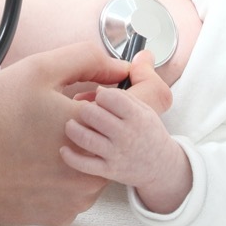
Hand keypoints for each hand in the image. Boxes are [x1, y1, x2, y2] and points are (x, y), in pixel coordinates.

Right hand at [0, 42, 146, 225]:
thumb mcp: (39, 70)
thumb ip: (89, 60)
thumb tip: (121, 67)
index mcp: (94, 130)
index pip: (148, 103)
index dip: (144, 82)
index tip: (132, 72)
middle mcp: (94, 170)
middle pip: (118, 135)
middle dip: (101, 116)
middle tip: (63, 105)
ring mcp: (78, 198)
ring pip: (98, 162)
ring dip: (84, 145)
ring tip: (43, 132)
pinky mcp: (60, 216)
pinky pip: (76, 186)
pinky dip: (65, 170)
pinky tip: (35, 157)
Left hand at [61, 53, 190, 213]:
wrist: (160, 166)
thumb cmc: (149, 130)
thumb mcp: (152, 100)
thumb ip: (142, 76)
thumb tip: (140, 54)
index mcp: (137, 114)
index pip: (111, 96)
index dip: (100, 92)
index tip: (98, 93)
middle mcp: (126, 134)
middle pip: (94, 115)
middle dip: (84, 108)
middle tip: (82, 108)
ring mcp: (116, 153)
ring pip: (85, 138)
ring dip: (73, 128)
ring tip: (71, 124)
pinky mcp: (107, 170)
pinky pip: (83, 164)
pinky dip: (70, 155)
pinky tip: (64, 147)